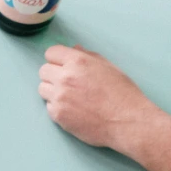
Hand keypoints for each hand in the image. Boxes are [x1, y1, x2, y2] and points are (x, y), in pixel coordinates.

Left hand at [37, 45, 170, 170]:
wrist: (127, 122)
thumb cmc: (123, 94)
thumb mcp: (109, 68)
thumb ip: (88, 56)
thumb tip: (74, 48)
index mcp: (78, 62)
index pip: (51, 52)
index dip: (57, 59)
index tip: (62, 65)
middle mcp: (65, 77)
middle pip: (43, 70)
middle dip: (53, 75)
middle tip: (68, 83)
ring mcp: (59, 96)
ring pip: (42, 88)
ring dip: (53, 91)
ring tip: (71, 97)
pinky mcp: (57, 114)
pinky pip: (48, 106)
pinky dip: (57, 107)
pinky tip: (74, 110)